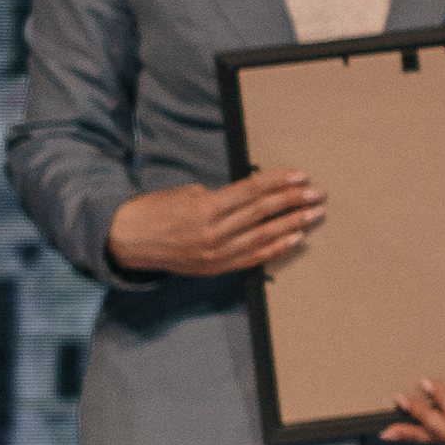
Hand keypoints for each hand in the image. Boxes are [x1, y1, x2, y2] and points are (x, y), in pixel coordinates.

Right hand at [106, 168, 321, 281]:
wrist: (127, 241)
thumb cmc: (154, 211)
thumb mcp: (186, 194)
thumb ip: (220, 197)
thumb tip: (250, 197)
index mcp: (205, 209)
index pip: (251, 192)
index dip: (278, 183)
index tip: (301, 177)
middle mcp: (213, 233)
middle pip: (262, 214)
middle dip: (292, 202)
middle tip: (317, 194)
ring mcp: (216, 254)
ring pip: (263, 237)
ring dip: (292, 225)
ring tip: (313, 215)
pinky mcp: (216, 268)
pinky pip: (253, 258)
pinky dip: (276, 248)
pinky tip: (295, 239)